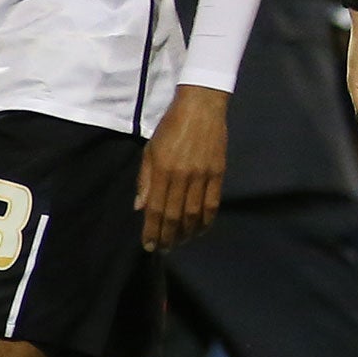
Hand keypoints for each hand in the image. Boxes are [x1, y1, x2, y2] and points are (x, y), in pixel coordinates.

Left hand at [136, 83, 228, 249]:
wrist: (201, 107)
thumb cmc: (171, 126)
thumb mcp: (150, 149)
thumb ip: (145, 179)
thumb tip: (140, 207)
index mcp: (162, 169)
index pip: (156, 208)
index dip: (152, 230)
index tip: (149, 245)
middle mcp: (182, 176)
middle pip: (175, 215)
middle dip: (168, 236)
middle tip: (164, 249)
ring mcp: (202, 175)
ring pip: (194, 213)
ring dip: (186, 233)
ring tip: (180, 242)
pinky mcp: (218, 173)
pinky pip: (213, 203)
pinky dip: (206, 220)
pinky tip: (200, 230)